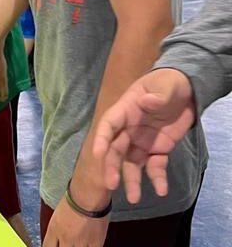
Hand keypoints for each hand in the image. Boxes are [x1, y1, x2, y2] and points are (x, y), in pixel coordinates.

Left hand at [42, 194, 108, 246]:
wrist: (88, 194)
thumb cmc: (74, 195)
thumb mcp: (60, 212)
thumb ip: (58, 226)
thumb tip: (60, 232)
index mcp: (54, 228)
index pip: (46, 246)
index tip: (55, 246)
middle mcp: (65, 238)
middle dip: (64, 246)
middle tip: (68, 242)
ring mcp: (80, 242)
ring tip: (80, 242)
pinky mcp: (95, 243)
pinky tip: (90, 244)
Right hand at [92, 68, 195, 202]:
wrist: (186, 91)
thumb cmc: (168, 83)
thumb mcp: (164, 85)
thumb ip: (156, 95)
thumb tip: (145, 102)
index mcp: (125, 110)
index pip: (108, 125)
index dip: (101, 139)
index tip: (96, 154)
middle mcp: (129, 129)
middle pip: (115, 149)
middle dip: (111, 167)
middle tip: (111, 184)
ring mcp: (142, 141)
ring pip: (131, 163)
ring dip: (130, 180)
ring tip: (134, 198)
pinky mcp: (157, 150)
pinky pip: (155, 166)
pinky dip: (157, 178)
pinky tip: (161, 190)